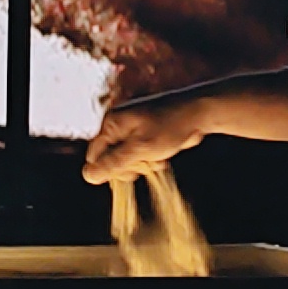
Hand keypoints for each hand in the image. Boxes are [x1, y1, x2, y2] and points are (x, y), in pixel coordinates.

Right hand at [81, 93, 208, 182]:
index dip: (110, 169)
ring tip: (158, 156)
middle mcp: (117, 123)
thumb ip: (113, 163)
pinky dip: (150, 158)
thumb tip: (87, 176)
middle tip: (147, 162)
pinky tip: (164, 154)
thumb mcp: (140, 149)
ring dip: (142, 164)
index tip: (131, 170)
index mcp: (111, 123)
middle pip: (109, 158)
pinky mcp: (144, 132)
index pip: (94, 156)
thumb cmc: (170, 127)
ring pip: (126, 158)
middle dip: (128, 166)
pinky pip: (139, 153)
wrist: (199, 112)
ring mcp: (131, 127)